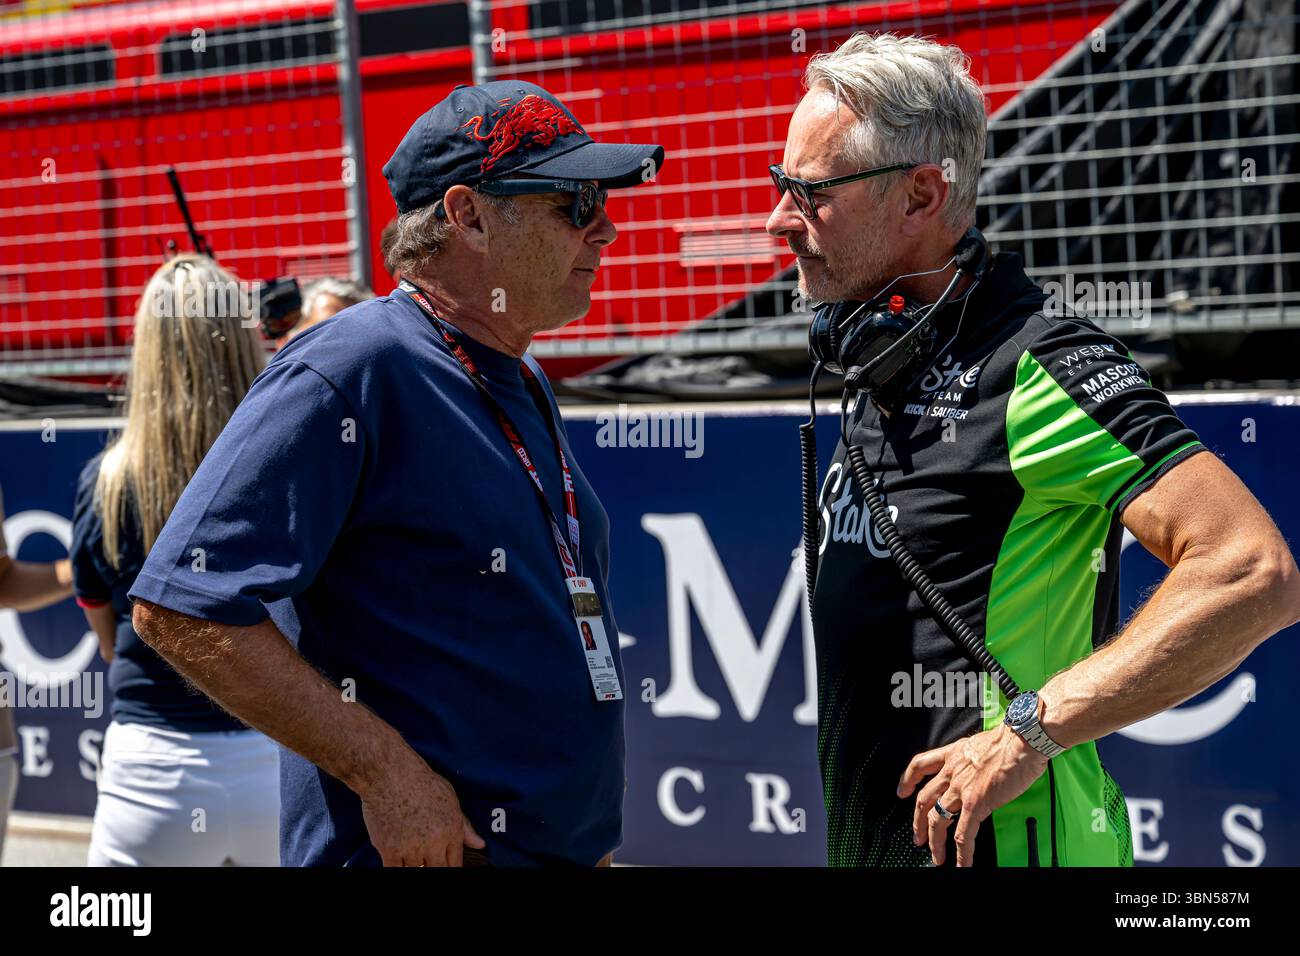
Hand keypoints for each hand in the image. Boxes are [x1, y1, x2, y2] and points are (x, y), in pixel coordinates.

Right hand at [358, 751, 485, 866]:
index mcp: (451, 830)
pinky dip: (397, 867)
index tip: (444, 864)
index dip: (450, 867)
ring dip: (415, 866)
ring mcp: (411, 847)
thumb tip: (480, 844)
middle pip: (438, 871)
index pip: (455, 864)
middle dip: (435, 867)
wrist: (391, 774)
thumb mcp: (450, 799)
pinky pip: (395, 870)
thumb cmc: (422, 782)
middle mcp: (434, 842)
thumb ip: (465, 826)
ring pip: (416, 872)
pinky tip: (397, 859)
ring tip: (413, 854)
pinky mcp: (389, 849)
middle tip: (428, 860)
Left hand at [897, 725, 1047, 866]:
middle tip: (917, 837)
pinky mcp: (976, 804)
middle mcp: (952, 772)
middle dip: (918, 822)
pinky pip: (963, 834)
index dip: (907, 780)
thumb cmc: (1010, 739)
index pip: (920, 765)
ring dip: (935, 842)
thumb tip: (978, 769)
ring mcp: (961, 789)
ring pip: (938, 819)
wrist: (1022, 741)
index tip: (902, 792)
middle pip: (924, 799)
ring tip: (936, 856)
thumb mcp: (980, 744)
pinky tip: (962, 864)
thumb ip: (972, 759)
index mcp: (953, 755)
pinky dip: (961, 853)